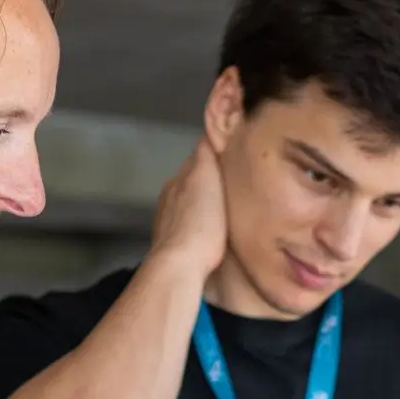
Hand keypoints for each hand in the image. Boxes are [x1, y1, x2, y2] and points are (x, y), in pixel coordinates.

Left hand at [147, 139, 227, 279]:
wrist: (180, 264)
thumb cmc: (201, 223)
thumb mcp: (207, 178)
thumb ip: (205, 155)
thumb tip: (207, 134)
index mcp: (180, 178)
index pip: (198, 157)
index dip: (214, 155)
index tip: (232, 156)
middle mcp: (170, 194)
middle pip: (191, 179)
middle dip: (208, 179)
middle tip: (232, 184)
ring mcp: (167, 218)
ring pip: (188, 201)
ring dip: (201, 202)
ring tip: (221, 209)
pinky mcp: (169, 241)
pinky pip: (185, 223)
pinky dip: (194, 221)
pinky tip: (206, 230)